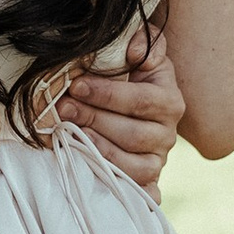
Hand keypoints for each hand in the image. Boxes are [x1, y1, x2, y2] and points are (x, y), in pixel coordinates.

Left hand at [55, 28, 184, 191]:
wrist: (135, 113)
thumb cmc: (132, 81)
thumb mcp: (141, 58)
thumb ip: (146, 43)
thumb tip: (135, 48)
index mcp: (169, 101)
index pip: (139, 100)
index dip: (107, 94)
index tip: (77, 85)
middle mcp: (168, 135)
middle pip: (132, 134)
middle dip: (94, 119)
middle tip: (63, 108)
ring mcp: (157, 161)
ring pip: (130, 164)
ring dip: (96, 149)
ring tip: (69, 134)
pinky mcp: (146, 181)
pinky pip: (135, 189)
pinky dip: (116, 184)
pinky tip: (92, 171)